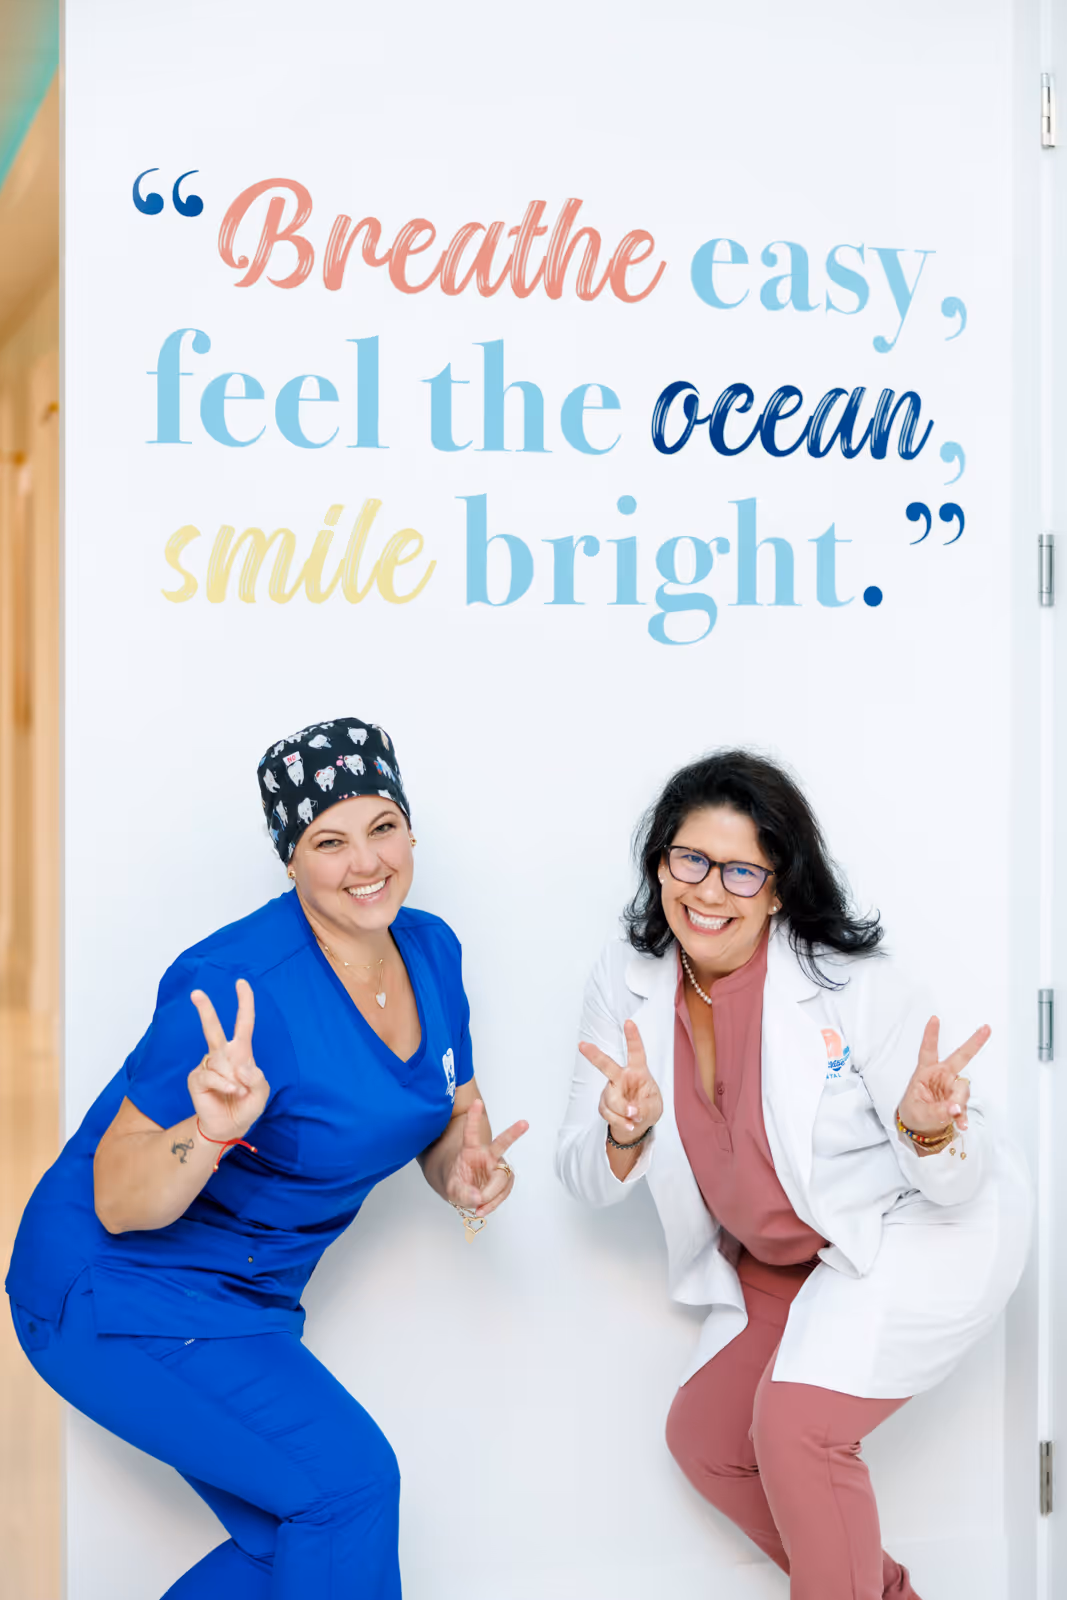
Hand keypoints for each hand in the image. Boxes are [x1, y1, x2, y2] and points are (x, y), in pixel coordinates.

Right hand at [187, 980, 269, 1141]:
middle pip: (213, 1028)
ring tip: (237, 1093)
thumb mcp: (262, 1092)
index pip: (243, 1023)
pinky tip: (231, 1093)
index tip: (241, 983)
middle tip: (196, 993)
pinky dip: (225, 1085)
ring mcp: (208, 1066)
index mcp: (241, 1052)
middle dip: (204, 1009)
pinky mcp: (197, 1078)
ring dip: (234, 1079)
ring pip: (219, 1061)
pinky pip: (212, 1076)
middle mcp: (222, 1055)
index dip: (244, 1003)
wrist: (228, 1127)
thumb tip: (241, 1066)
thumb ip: (257, 1078)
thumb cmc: (246, 1106)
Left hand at [444, 1100, 528, 1217]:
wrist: (461, 1191)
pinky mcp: (502, 1179)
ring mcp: (496, 1167)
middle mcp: (487, 1155)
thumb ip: (462, 1193)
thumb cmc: (456, 1182)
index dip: (474, 1118)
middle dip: (513, 1133)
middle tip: (524, 1123)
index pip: (471, 1132)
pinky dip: (493, 1202)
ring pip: (503, 1179)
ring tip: (479, 1205)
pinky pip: (503, 1192)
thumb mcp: (451, 1188)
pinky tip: (483, 1208)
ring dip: (492, 1194)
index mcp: (470, 1150)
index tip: (477, 1102)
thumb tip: (478, 1199)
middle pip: (501, 1144)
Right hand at [579, 1020, 663, 1143]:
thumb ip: (644, 1107)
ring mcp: (611, 1090)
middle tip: (582, 1045)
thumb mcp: (654, 1107)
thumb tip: (631, 1111)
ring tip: (635, 1117)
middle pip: (607, 1065)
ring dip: (624, 1111)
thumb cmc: (648, 1107)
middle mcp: (622, 1077)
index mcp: (638, 1072)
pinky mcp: (604, 1104)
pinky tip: (629, 1124)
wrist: (638, 1125)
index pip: (636, 1052)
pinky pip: (609, 1113)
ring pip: (612, 1099)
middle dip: (594, 1055)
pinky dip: (621, 1121)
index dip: (632, 1037)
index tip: (628, 1022)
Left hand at [898, 1015, 987, 1135]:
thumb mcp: (920, 1113)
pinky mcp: (957, 1101)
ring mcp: (950, 1088)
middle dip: (973, 1043)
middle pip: (959, 1057)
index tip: (934, 1019)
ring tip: (951, 1115)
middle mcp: (941, 1076)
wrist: (919, 1130)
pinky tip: (960, 1123)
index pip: (928, 1050)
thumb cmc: (913, 1113)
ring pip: (963, 1089)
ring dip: (959, 1102)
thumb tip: (956, 1109)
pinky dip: (963, 1115)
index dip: (931, 1034)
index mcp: (925, 1073)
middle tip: (986, 1028)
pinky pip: (964, 1105)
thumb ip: (939, 1111)